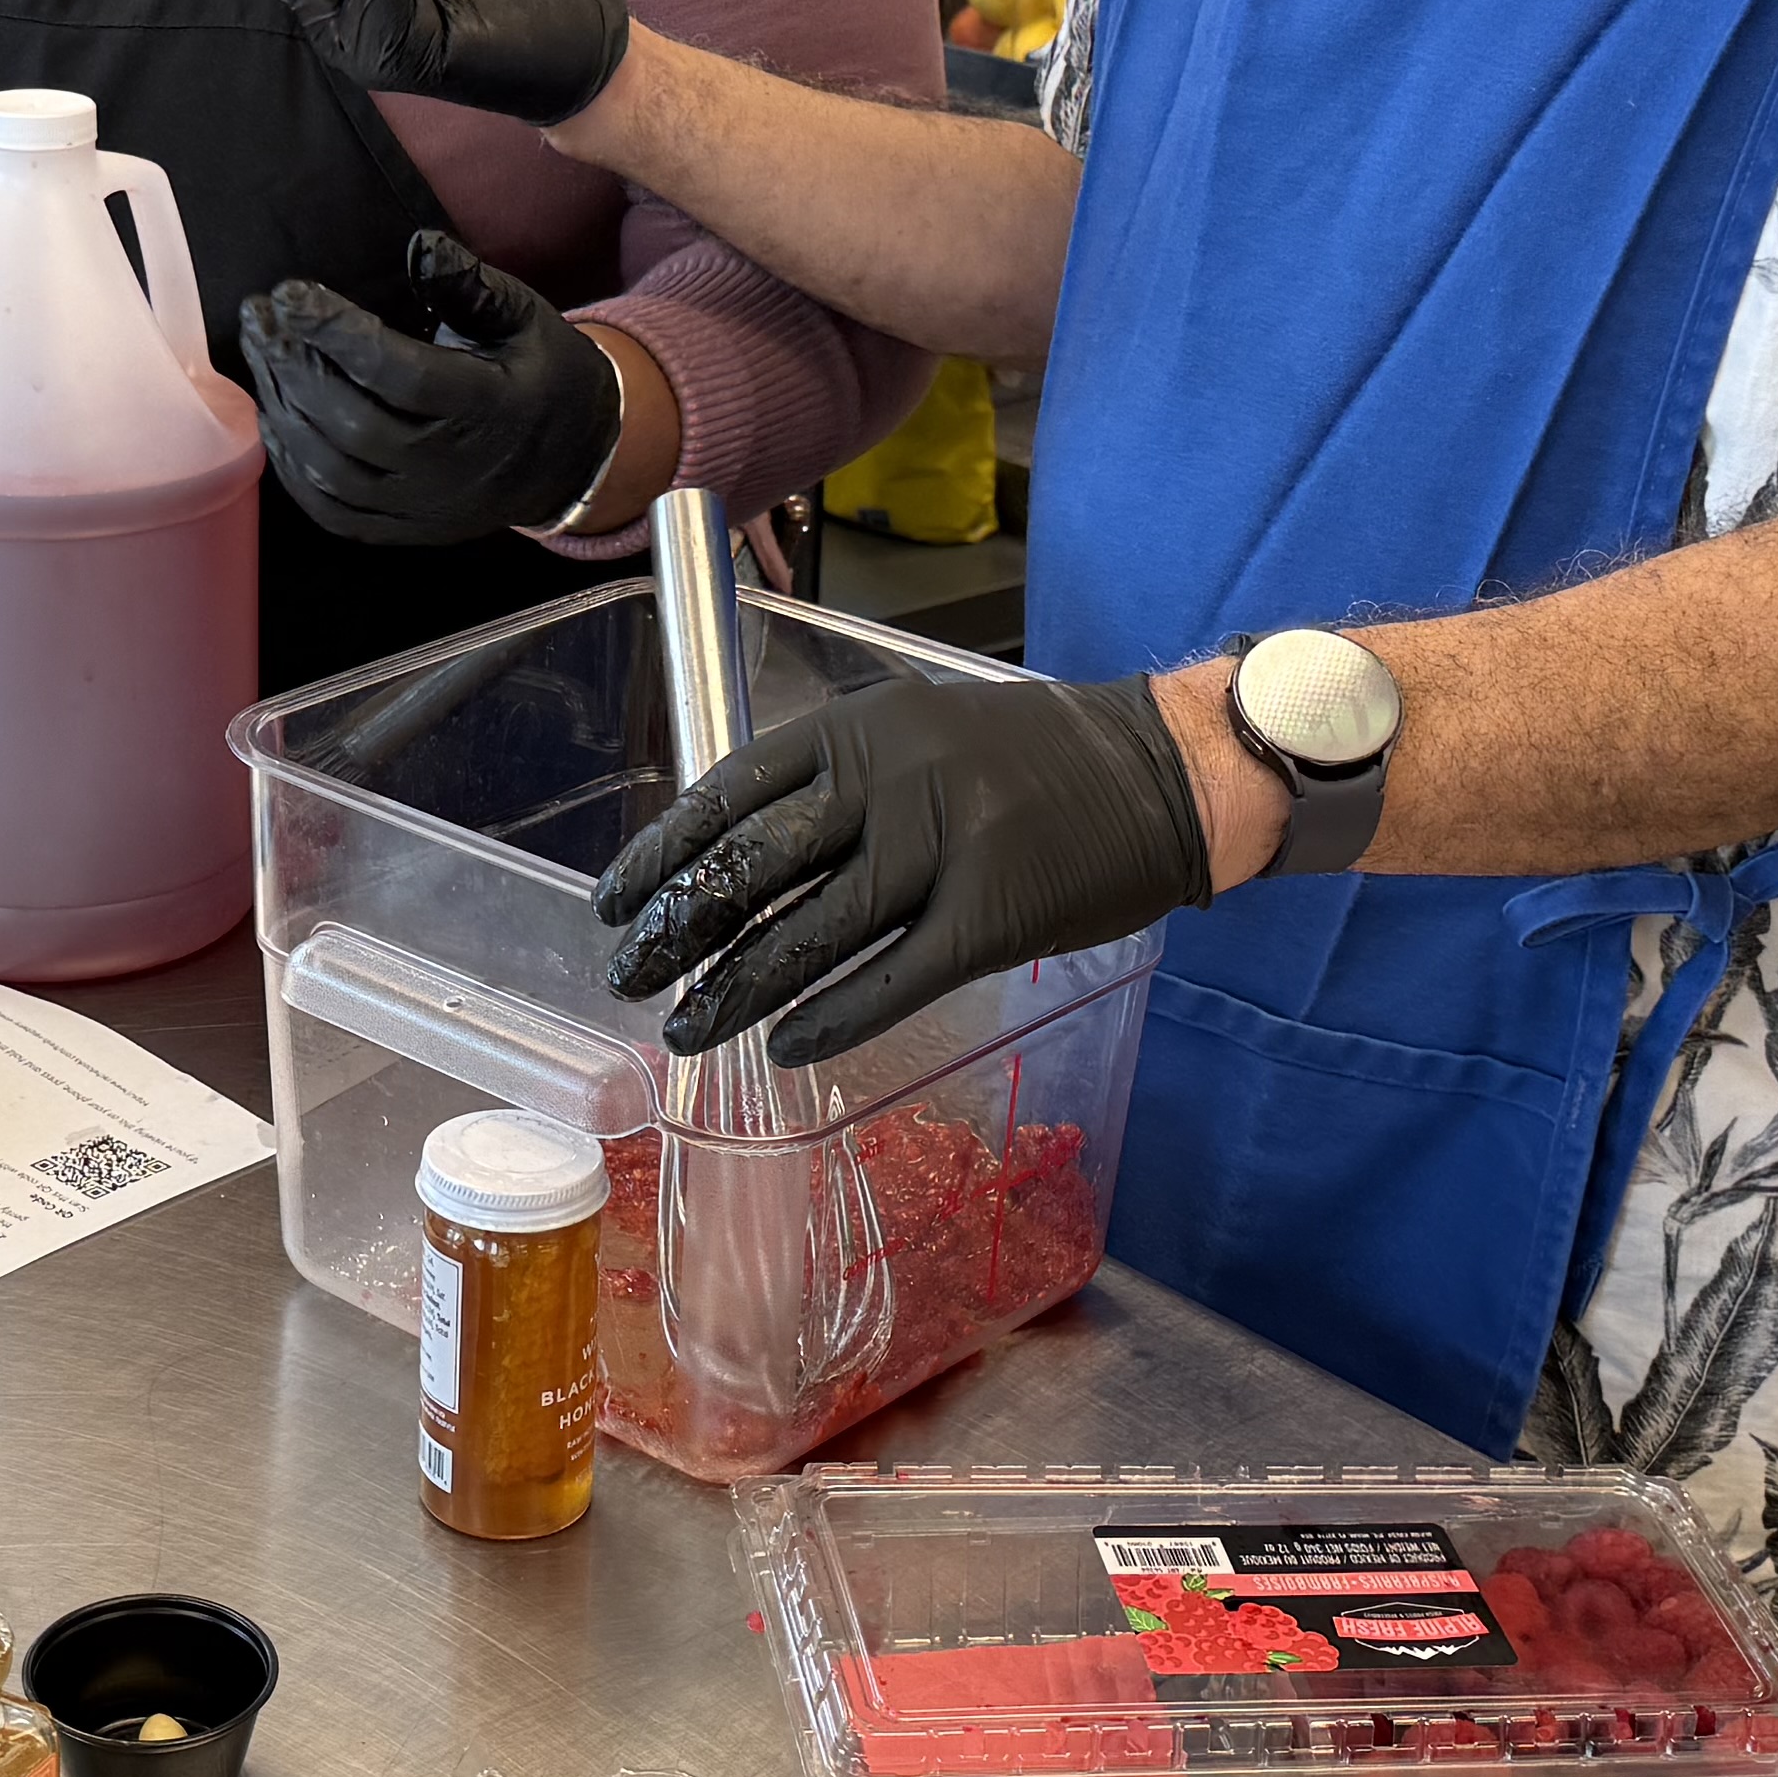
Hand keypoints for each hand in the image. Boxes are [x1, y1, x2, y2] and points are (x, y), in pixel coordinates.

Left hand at [240, 229, 624, 546]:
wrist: (569, 461)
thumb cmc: (540, 376)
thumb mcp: (524, 318)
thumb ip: (470, 285)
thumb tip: (420, 245)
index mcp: (486, 408)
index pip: (396, 373)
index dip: (336, 333)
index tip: (290, 293)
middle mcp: (450, 467)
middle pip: (350, 421)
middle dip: (292, 364)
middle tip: (258, 315)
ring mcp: (422, 506)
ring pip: (331, 468)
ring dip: (282, 407)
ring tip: (260, 352)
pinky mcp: (401, 529)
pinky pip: (331, 510)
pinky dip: (292, 465)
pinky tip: (275, 414)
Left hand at [594, 668, 1211, 1063]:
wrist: (1160, 771)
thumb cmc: (1032, 758)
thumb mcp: (919, 729)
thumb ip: (837, 779)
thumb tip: (737, 856)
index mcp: (861, 728)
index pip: (729, 790)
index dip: (663, 853)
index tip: (617, 901)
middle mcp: (890, 780)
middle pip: (754, 866)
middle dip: (680, 930)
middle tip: (632, 975)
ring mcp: (942, 848)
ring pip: (810, 933)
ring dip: (737, 989)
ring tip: (690, 1028)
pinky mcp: (991, 918)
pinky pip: (890, 980)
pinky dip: (830, 1019)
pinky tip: (787, 1048)